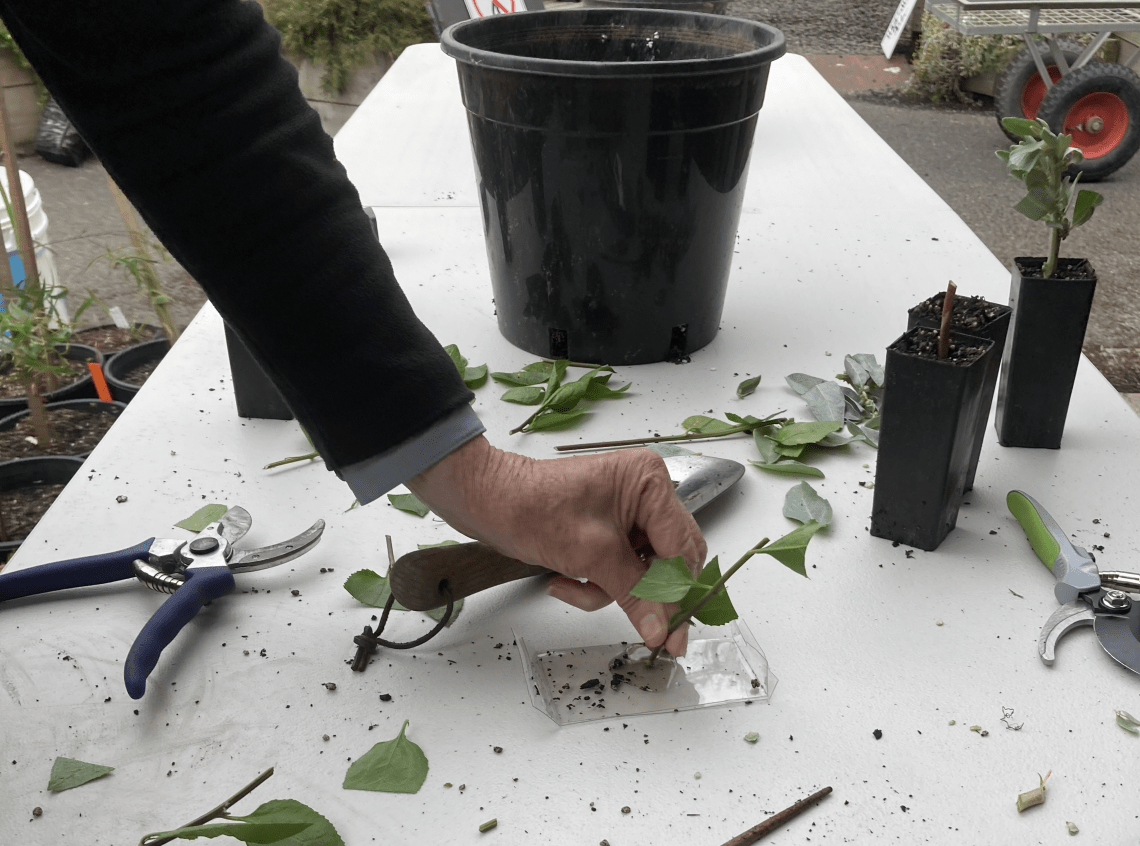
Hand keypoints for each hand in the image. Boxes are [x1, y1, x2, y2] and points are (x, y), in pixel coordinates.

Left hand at [406, 436, 706, 655]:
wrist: (484, 500)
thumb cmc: (529, 507)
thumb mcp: (590, 555)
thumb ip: (634, 592)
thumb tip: (662, 628)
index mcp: (650, 482)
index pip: (680, 548)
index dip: (678, 594)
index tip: (675, 635)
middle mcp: (645, 493)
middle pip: (669, 560)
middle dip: (645, 592)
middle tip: (646, 629)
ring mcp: (626, 512)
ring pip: (643, 571)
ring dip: (610, 589)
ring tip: (574, 585)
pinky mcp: (607, 530)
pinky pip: (620, 569)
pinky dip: (595, 584)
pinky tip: (565, 579)